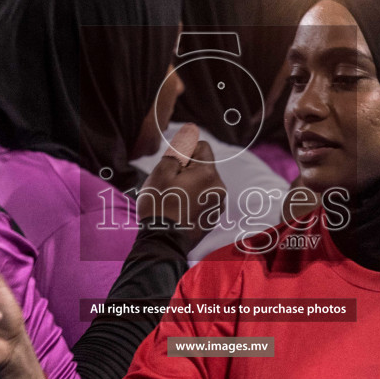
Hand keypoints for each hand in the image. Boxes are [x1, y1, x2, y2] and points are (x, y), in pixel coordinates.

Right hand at [139, 123, 225, 252]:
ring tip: (173, 198)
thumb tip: (189, 136)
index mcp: (209, 174)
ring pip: (203, 182)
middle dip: (187, 168)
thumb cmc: (160, 205)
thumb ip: (178, 151)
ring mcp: (218, 204)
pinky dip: (193, 198)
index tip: (172, 167)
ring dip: (190, 183)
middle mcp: (219, 188)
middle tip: (169, 184)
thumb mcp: (162, 172)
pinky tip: (179, 209)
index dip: (184, 151)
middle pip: (204, 165)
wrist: (163, 242)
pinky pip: (204, 198)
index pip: (202, 146)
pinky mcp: (213, 217)